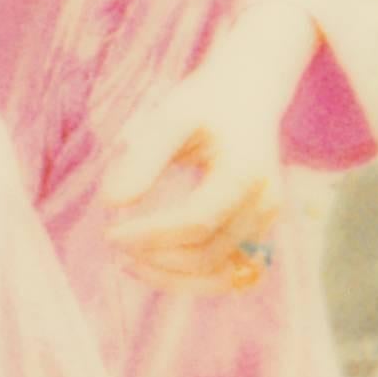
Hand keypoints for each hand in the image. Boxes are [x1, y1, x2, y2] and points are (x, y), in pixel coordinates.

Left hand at [99, 7, 316, 295]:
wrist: (246, 96)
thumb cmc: (203, 104)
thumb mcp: (170, 117)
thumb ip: (142, 158)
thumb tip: (112, 202)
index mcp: (245, 172)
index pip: (196, 221)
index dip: (150, 234)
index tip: (111, 233)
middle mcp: (264, 203)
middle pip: (209, 255)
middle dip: (157, 258)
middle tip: (114, 242)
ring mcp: (266, 222)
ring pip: (223, 276)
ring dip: (174, 279)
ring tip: (129, 263)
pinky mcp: (259, 232)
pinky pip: (230, 274)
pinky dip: (193, 279)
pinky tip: (154, 265)